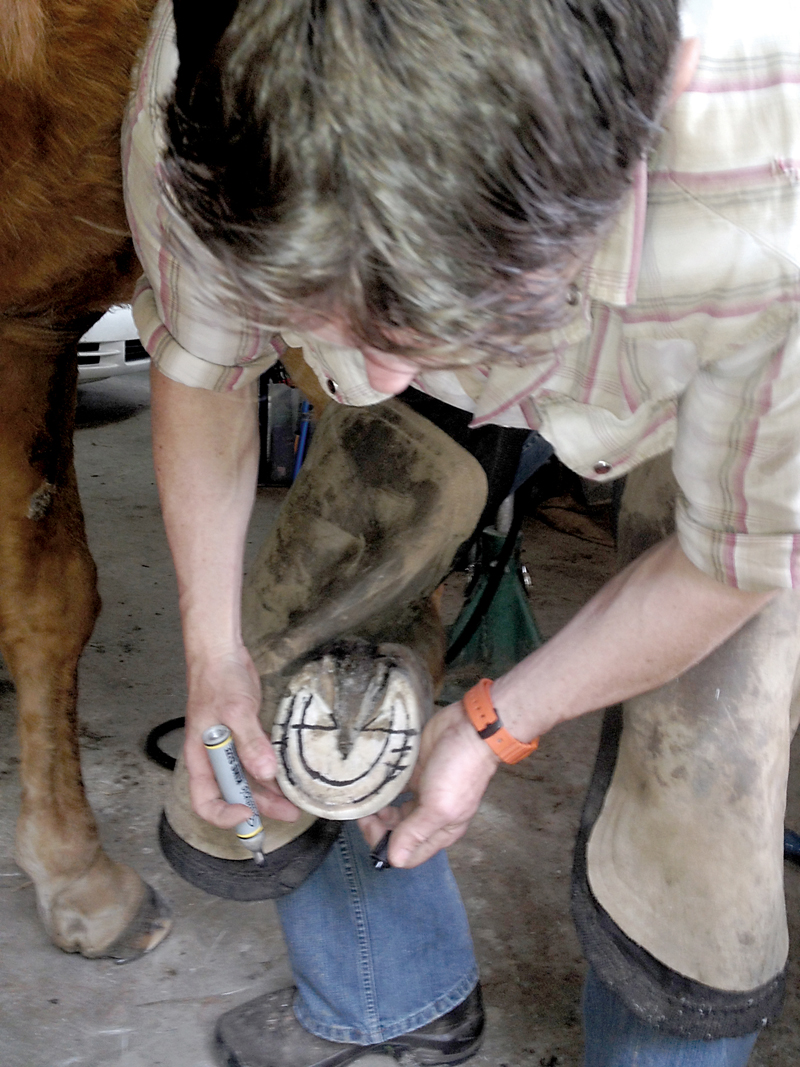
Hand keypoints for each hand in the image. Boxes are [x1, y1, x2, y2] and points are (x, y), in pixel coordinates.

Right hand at [183, 646, 299, 828]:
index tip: (247, 812)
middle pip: (233, 795)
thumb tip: (266, 773)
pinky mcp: (245, 738)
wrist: (222, 654)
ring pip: (248, 781)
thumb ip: (250, 743)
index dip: (224, 814)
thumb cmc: (219, 681)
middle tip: (288, 813)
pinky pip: (258, 763)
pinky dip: (271, 773)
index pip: (205, 801)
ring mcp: (230, 749)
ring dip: (270, 794)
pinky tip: (289, 778)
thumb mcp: (235, 711)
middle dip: (259, 808)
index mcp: (201, 758)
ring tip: (295, 802)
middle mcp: (214, 759)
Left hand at [359, 701, 499, 868]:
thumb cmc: (460, 771)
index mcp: (441, 830)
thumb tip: (395, 860)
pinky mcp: (413, 773)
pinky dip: (381, 789)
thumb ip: (415, 832)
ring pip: (393, 811)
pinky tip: (370, 784)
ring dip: (377, 810)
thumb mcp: (439, 807)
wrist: (470, 728)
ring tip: (366, 799)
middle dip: (378, 828)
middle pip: (397, 834)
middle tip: (364, 813)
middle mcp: (429, 815)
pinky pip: (392, 787)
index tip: (372, 830)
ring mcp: (421, 793)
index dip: (387, 849)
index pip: (409, 854)